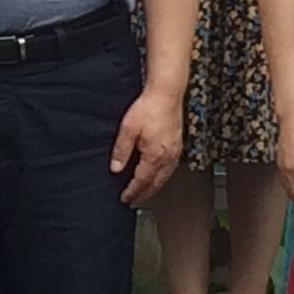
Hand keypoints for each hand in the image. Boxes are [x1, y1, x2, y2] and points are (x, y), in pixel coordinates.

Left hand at [110, 87, 184, 208]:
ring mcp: (175, 151)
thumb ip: (122, 151)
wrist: (167, 93)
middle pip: (156, 183)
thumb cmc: (148, 108)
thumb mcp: (128, 129)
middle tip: (134, 200)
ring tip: (145, 191)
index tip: (125, 199)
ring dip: (154, 186)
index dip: (132, 192)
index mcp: (155, 156)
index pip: (142, 181)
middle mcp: (167, 157)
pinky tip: (158, 173)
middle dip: (144, 193)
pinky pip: (171, 167)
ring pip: (165, 176)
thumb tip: (116, 169)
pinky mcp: (178, 143)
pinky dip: (163, 175)